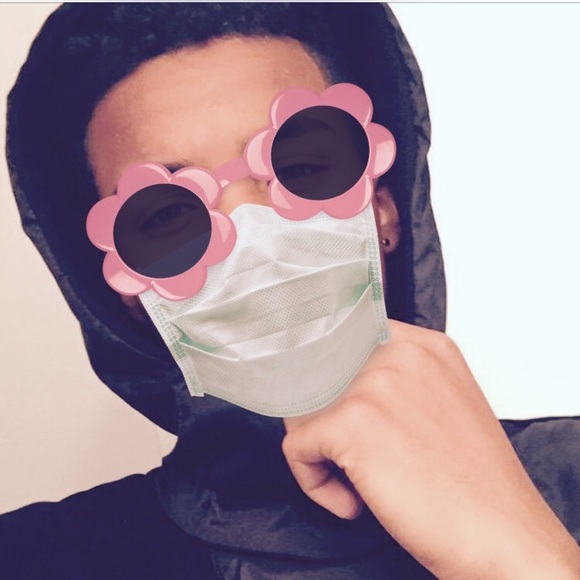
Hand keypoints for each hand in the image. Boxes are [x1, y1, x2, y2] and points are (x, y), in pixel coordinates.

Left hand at [283, 320, 579, 578]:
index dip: (332, 382)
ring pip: (301, 407)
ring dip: (318, 450)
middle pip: (318, 374)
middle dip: (321, 418)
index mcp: (422, 346)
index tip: (335, 410)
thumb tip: (338, 388)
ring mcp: (373, 384)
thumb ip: (396, 383)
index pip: (345, 342)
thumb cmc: (474, 482)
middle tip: (345, 455)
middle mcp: (397, 354)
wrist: (502, 536)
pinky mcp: (352, 423)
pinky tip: (352, 501)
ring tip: (354, 480)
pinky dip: (313, 480)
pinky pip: (296, 446)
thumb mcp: (442, 404)